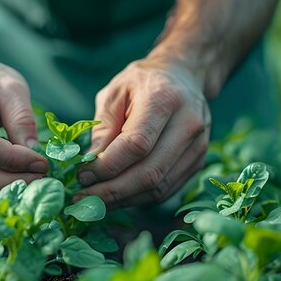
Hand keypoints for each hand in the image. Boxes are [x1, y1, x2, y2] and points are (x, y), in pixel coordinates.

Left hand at [75, 59, 211, 207]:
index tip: (82, 176)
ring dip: (124, 200)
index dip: (107, 166)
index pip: (136, 144)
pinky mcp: (197, 162)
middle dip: (112, 192)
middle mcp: (188, 124)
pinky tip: (117, 198)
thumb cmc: (142, 83)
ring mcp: (198, 146)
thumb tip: (89, 166)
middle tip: (84, 200)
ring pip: (159, 188)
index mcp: (163, 99)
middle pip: (150, 173)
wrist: (183, 76)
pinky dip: (138, 199)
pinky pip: (166, 190)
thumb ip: (102, 129)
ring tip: (95, 204)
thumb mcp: (113, 94)